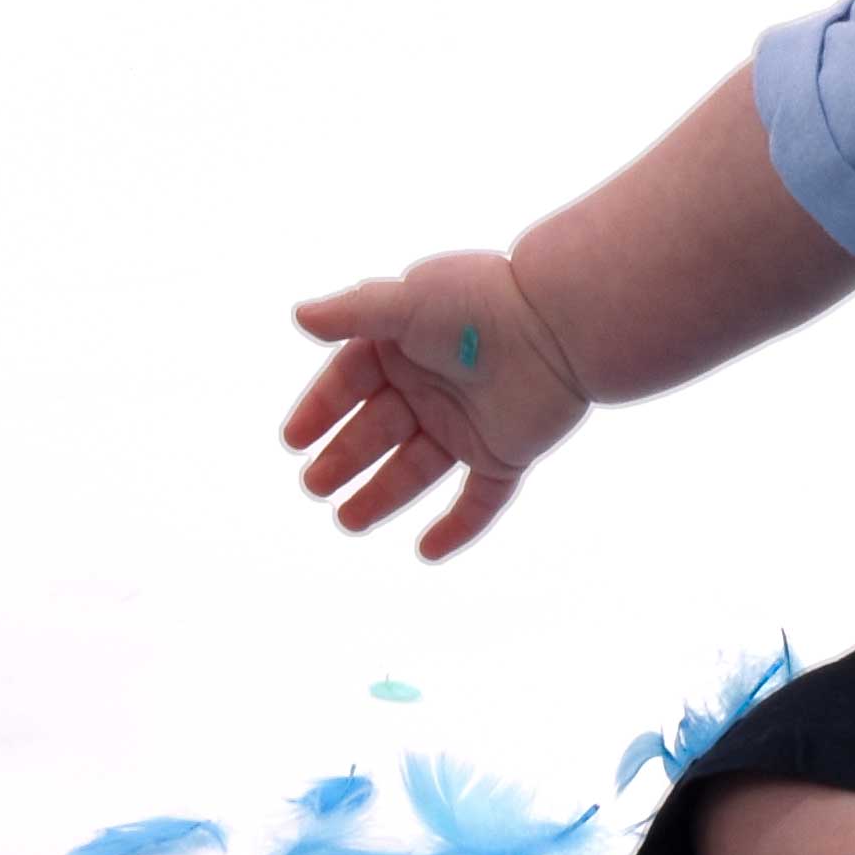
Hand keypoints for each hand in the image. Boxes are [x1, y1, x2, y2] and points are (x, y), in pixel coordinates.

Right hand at [283, 251, 589, 560]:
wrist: (561, 328)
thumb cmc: (482, 303)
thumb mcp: (406, 302)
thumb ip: (353, 312)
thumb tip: (300, 317)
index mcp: (408, 345)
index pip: (351, 381)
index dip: (321, 409)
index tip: (293, 441)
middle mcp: (435, 386)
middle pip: (378, 430)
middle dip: (344, 458)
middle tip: (314, 485)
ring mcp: (470, 422)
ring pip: (417, 469)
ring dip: (381, 496)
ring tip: (346, 520)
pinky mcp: (505, 452)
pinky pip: (480, 500)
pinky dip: (457, 527)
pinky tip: (427, 552)